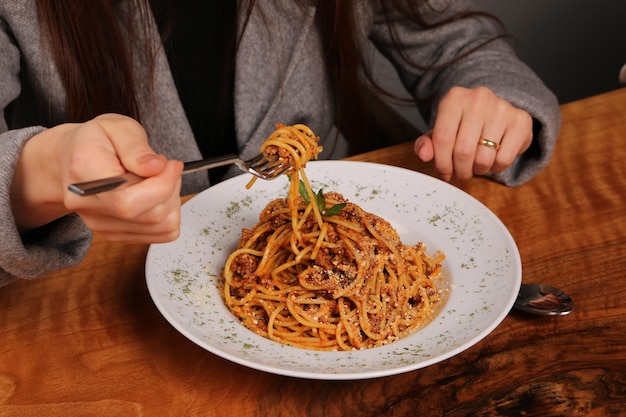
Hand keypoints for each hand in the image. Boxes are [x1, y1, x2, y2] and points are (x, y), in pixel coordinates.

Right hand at [11, 114, 183, 242]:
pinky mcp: (114, 233)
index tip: (171, 165)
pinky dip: (168, 213)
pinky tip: (155, 194)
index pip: (127, 200)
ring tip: (158, 178)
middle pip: (151, 216)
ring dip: (172, 201)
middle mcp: (88, 204)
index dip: (161, 186)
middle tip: (165, 167)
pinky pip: (159, 233)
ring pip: (160, 227)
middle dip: (171, 188)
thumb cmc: (95, 141)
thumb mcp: (117, 127)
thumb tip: (155, 167)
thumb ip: (136, 147)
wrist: (70, 159)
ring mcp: (100, 223)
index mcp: (85, 171)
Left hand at [414, 86, 532, 181]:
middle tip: (462, 171)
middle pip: (463, 151)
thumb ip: (428, 143)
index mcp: (454, 98)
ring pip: (484, 158)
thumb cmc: (464, 124)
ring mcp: (502, 108)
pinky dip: (496, 168)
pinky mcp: (521, 120)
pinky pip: (504, 159)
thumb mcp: (442, 130)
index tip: (444, 172)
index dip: (441, 163)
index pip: (442, 138)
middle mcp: (479, 98)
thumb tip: (424, 154)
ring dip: (478, 170)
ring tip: (477, 164)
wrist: (496, 111)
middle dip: (460, 170)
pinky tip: (493, 158)